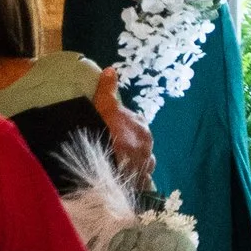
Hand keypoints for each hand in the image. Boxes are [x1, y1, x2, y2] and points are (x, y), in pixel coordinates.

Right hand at [93, 67, 155, 188]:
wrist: (104, 160)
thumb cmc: (103, 130)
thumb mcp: (104, 106)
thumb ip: (107, 90)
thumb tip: (111, 70)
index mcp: (141, 127)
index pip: (135, 124)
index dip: (122, 127)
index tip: (111, 131)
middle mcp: (148, 145)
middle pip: (139, 144)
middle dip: (129, 146)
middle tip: (112, 150)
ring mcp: (145, 164)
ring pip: (140, 162)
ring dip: (132, 164)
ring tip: (117, 167)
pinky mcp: (140, 181)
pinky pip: (138, 180)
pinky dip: (132, 179)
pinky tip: (123, 181)